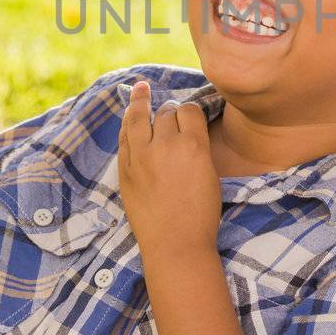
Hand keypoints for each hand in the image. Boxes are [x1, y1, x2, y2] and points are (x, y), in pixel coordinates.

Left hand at [118, 81, 221, 259]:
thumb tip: (188, 133)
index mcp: (194, 145)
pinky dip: (127, 124)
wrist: (175, 245)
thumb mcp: (210, 175)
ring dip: (140, 101)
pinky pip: (124, 137)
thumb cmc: (201, 215)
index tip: (189, 115)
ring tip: (140, 89)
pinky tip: (129, 117)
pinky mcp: (125, 169)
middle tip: (171, 114)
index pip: (189, 110)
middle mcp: (166, 145)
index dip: (190, 111)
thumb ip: (198, 149)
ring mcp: (141, 156)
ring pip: (139, 117)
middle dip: (169, 111)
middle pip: (166, 113)